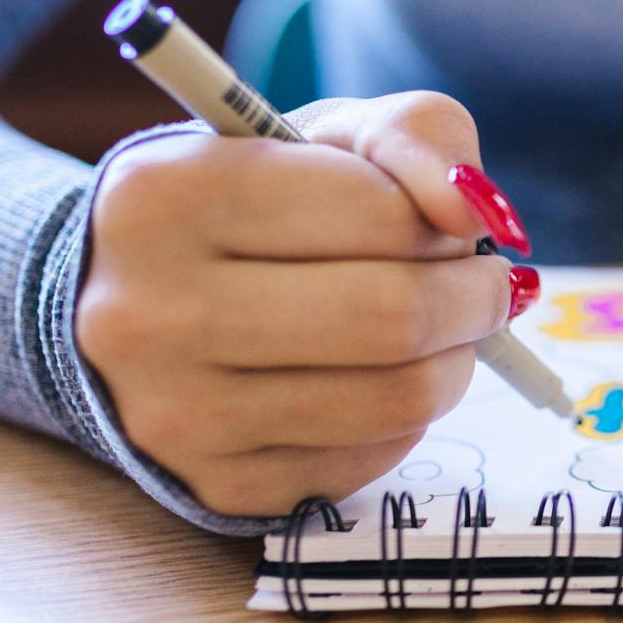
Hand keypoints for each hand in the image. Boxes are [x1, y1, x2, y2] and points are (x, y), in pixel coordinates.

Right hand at [75, 92, 537, 516]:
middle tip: (484, 284)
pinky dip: (407, 415)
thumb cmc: (257, 204)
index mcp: (165, 194)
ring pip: (398, 397)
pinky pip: (373, 456)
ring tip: (443, 329)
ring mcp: (175, 415)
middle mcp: (147, 312)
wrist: (137, 305)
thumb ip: (419, 137)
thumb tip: (478, 212)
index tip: (451, 226)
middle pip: (393, 315)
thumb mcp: (330, 135)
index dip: (444, 222)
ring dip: (456, 358)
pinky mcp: (216, 487)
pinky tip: (379, 377)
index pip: (379, 212)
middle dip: (474, 297)